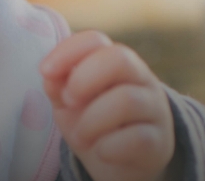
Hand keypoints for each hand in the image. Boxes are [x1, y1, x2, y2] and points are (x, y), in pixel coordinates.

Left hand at [40, 31, 175, 180]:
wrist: (120, 165)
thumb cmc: (93, 126)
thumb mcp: (69, 105)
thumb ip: (58, 87)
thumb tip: (50, 75)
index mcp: (116, 62)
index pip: (95, 40)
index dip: (67, 51)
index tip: (45, 71)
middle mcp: (140, 79)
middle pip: (120, 59)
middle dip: (84, 79)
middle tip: (68, 102)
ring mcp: (154, 109)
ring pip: (127, 100)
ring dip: (91, 121)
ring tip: (81, 136)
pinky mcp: (159, 142)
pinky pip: (137, 138)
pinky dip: (108, 147)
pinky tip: (101, 152)